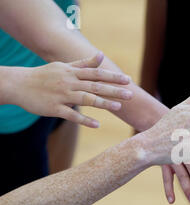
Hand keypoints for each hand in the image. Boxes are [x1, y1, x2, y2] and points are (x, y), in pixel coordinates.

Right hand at [8, 52, 132, 127]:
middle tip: (131, 95)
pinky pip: (71, 115)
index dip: (113, 77)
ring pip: (86, 99)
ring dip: (103, 103)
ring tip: (119, 107)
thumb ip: (84, 63)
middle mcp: (69, 82)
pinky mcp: (54, 108)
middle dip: (114, 90)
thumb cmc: (44, 76)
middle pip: (95, 86)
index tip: (128, 80)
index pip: (96, 74)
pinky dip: (84, 120)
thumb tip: (101, 55)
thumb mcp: (64, 67)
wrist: (19, 85)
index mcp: (72, 72)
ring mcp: (62, 96)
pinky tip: (97, 125)